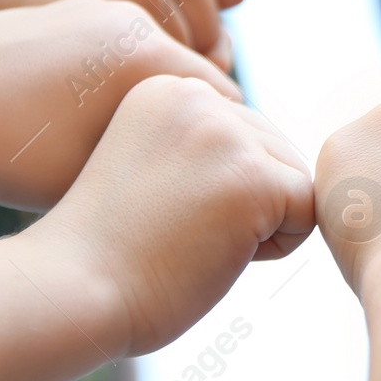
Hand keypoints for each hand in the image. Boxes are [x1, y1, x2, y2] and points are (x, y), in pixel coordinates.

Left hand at [0, 0, 240, 211]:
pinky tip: (80, 114)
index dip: (225, 142)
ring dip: (155, 94)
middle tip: (172, 160)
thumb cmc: (5, 150)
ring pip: (156, 57)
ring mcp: (100, 8)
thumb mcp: (92, 173)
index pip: (227, 99)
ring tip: (123, 140)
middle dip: (193, 115)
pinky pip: (116, 45)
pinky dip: (115, 76)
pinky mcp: (71, 8)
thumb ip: (160, 163)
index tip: (207, 173)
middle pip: (196, 72)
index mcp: (153, 57)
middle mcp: (136, 20)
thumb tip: (201, 174)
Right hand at [28, 75, 313, 355]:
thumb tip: (276, 150)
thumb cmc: (105, 250)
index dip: (216, 188)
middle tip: (173, 231)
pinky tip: (216, 253)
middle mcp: (199, 97)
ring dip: (259, 223)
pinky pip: (309, 211)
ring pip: (294, 180)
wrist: (71, 292)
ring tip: (190, 239)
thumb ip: (203, 145)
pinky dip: (277, 246)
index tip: (159, 210)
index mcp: (169, 88)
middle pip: (274, 153)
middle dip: (243, 203)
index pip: (243, 135)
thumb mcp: (152, 166)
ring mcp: (227, 135)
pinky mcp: (254, 178)